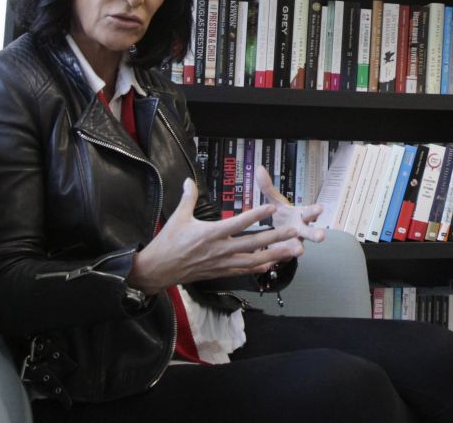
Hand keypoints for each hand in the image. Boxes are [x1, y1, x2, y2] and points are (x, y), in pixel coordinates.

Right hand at [127, 178, 300, 293]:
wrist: (157, 270)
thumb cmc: (167, 243)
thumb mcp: (178, 217)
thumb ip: (188, 198)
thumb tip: (188, 180)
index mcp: (210, 233)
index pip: (238, 223)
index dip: (256, 214)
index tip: (273, 207)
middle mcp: (219, 249)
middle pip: (253, 243)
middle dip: (276, 237)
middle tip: (295, 232)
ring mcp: (222, 263)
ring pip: (253, 260)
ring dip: (274, 255)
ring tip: (292, 251)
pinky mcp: (220, 273)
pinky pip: (243, 271)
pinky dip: (259, 267)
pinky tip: (271, 264)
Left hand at [254, 166, 325, 262]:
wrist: (280, 234)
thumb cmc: (283, 216)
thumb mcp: (276, 202)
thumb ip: (268, 188)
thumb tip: (259, 169)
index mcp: (301, 215)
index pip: (310, 212)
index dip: (315, 210)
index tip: (321, 208)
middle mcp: (302, 230)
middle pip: (311, 232)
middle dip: (315, 234)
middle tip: (321, 236)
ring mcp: (295, 243)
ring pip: (299, 247)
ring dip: (299, 249)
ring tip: (299, 252)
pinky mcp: (286, 254)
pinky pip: (284, 257)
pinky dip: (281, 258)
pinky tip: (276, 259)